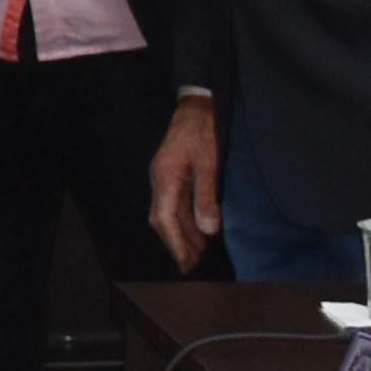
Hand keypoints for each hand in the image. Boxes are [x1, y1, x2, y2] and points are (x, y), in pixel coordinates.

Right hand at [148, 94, 221, 272]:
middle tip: (192, 266)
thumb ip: (207, 196)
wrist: (199, 104)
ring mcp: (164, 176)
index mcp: (165, 178)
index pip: (165, 219)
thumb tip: (208, 230)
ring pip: (166, 213)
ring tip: (196, 253)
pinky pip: (173, 204)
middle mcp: (160, 180)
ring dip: (180, 234)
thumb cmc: (204, 130)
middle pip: (162, 220)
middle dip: (177, 244)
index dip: (176, 244)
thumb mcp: (210, 163)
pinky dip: (183, 221)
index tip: (186, 265)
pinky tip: (195, 227)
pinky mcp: (172, 173)